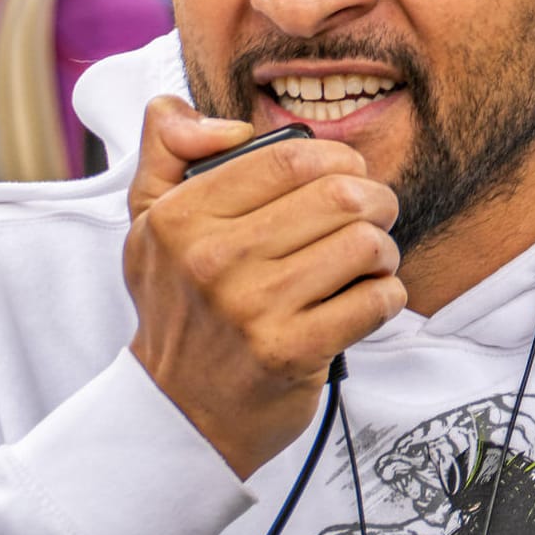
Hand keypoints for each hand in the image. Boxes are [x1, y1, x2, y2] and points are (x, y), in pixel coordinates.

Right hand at [124, 96, 406, 478]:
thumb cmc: (179, 307)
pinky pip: (376, 299)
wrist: (179, 413)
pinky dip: (387, 294)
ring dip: (384, 249)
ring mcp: (253, 309)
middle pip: (340, 195)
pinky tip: (367, 299)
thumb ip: (168, 147)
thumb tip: (216, 121)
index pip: (291, 157)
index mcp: (182, 217)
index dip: (338, 157)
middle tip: (374, 212)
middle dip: (376, 198)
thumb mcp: (148, 222)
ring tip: (368, 260)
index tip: (347, 173)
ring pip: (366, 243)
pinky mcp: (291, 353)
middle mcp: (213, 259)